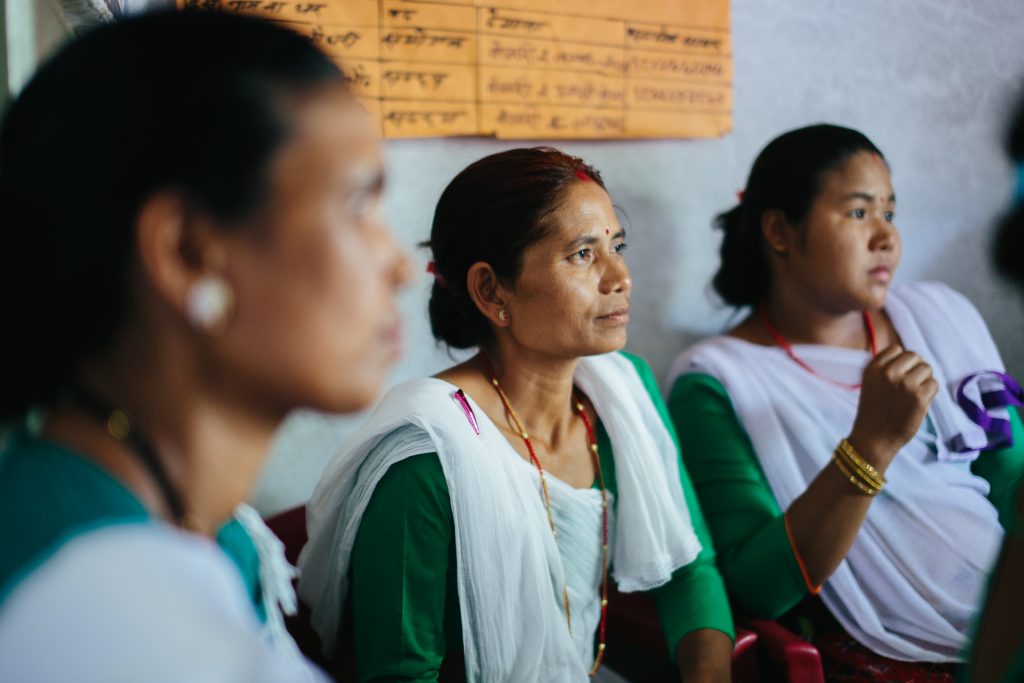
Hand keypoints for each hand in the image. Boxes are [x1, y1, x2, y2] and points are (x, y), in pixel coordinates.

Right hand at [848, 345, 937, 471]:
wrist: (874, 438)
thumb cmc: (875, 411)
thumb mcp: (871, 384)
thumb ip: (886, 368)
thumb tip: (912, 358)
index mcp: (873, 368)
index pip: (896, 349)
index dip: (902, 361)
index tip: (899, 375)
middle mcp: (888, 373)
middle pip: (914, 356)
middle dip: (915, 368)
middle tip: (911, 385)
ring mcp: (904, 384)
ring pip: (926, 368)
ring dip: (924, 380)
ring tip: (914, 394)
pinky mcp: (919, 397)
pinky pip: (934, 384)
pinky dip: (930, 393)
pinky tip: (918, 403)